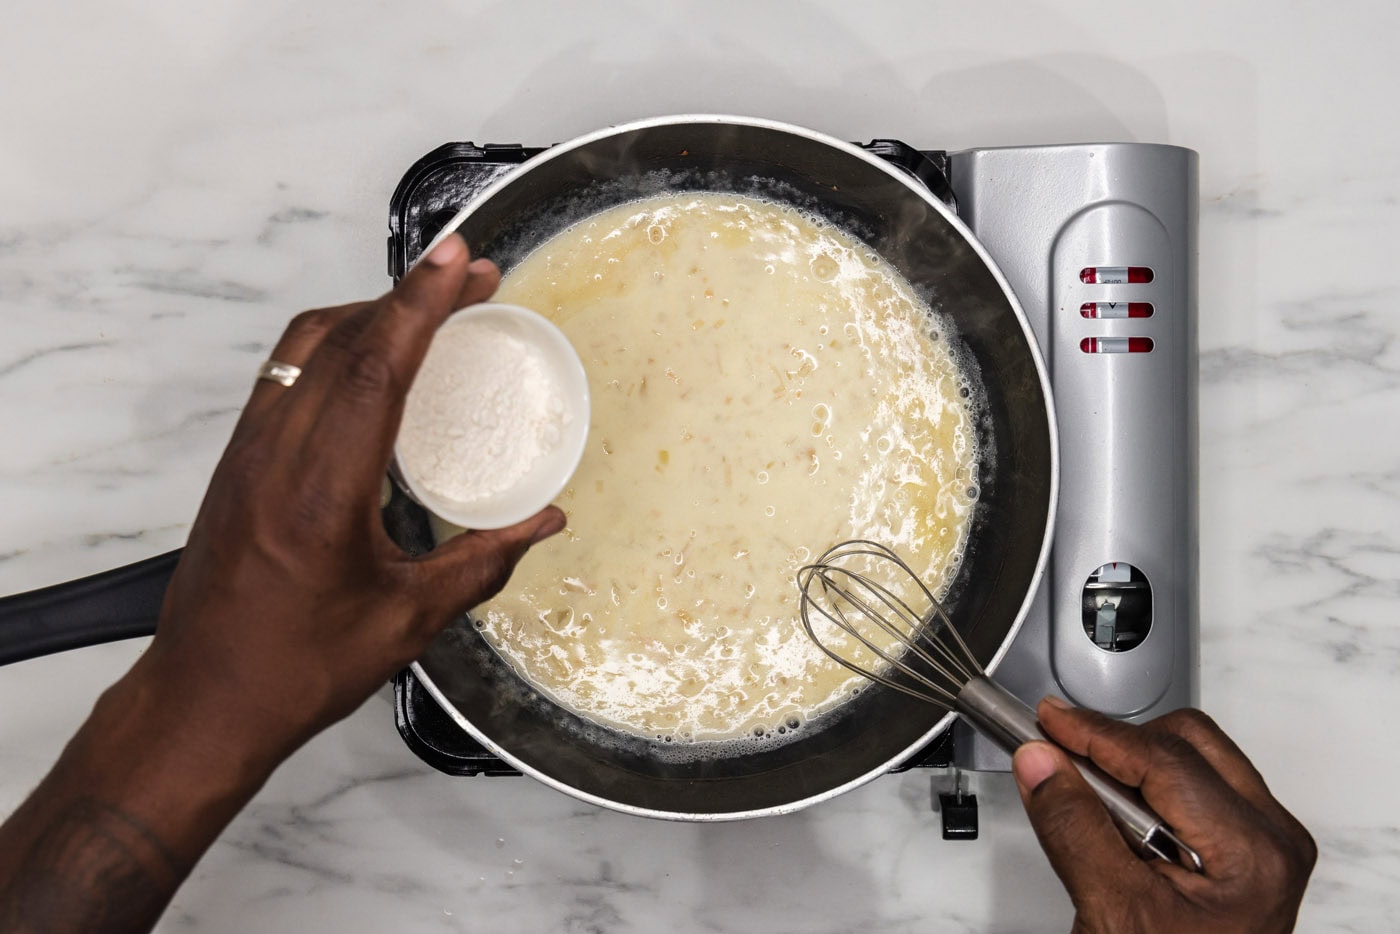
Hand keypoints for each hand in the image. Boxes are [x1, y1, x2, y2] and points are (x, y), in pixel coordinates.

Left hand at [138, 233, 565, 766]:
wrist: (201, 700)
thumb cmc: (295, 669)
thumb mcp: (407, 621)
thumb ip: (482, 562)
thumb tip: (543, 521)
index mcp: (322, 491)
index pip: (372, 366)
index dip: (420, 304)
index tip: (457, 262)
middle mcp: (276, 455)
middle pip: (341, 337)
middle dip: (410, 294)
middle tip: (468, 275)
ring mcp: (248, 452)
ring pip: (305, 345)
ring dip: (370, 312)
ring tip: (429, 308)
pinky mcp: (238, 461)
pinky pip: (287, 373)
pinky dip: (337, 344)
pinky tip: (374, 360)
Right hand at [1012, 701, 1315, 933]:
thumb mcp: (1111, 911)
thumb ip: (1073, 828)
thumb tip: (1041, 762)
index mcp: (1253, 855)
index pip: (1166, 760)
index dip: (1096, 734)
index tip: (1048, 720)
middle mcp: (1273, 839)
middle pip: (1187, 742)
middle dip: (1118, 748)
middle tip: (1062, 763)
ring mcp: (1265, 840)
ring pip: (1192, 754)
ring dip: (1133, 768)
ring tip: (1099, 815)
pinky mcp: (1248, 843)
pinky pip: (1197, 781)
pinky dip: (1149, 788)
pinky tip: (1122, 826)